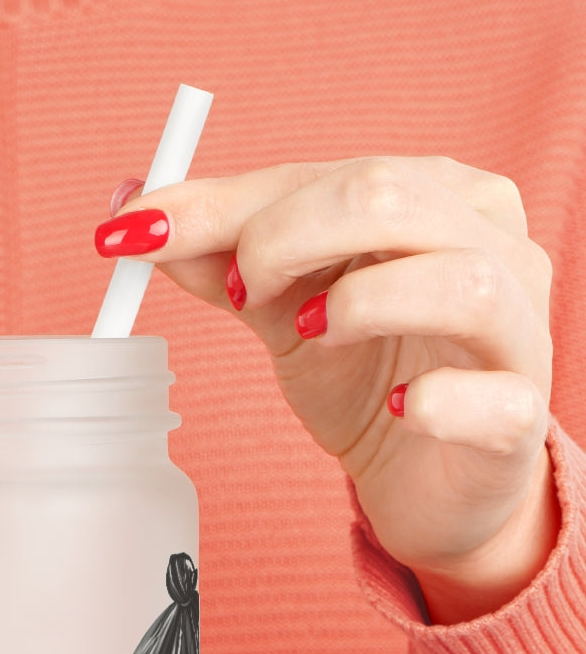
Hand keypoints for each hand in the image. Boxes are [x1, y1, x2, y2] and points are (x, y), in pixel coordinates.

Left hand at [98, 157, 558, 622]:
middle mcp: (491, 245)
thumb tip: (134, 213)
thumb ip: (220, 259)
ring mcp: (518, 330)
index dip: (223, 204)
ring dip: (360, 304)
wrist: (425, 478)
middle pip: (389, 198)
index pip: (324, 175)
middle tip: (238, 293)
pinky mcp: (520, 419)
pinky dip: (436, 401)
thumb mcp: (282, 309)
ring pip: (460, 281)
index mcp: (433, 198)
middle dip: (283, 238)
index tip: (136, 232)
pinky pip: (493, 398)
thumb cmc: (364, 376)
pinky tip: (399, 409)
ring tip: (308, 335)